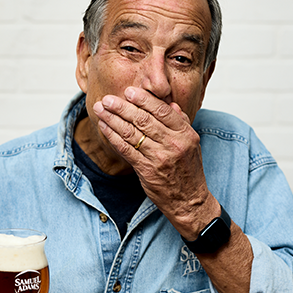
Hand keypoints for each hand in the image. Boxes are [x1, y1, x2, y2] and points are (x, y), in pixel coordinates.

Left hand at [93, 87, 215, 234]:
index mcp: (185, 134)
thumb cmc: (189, 170)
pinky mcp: (147, 171)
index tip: (129, 91)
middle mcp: (173, 144)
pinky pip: (126, 150)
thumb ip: (181, 122)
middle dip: (122, 107)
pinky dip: (113, 137)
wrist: (189, 200)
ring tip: (100, 110)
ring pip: (132, 133)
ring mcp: (159, 158)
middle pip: (143, 120)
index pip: (162, 111)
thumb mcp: (192, 143)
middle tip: (108, 99)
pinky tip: (105, 128)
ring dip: (113, 119)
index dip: (144, 99)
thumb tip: (170, 104)